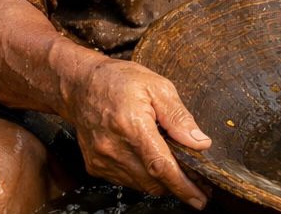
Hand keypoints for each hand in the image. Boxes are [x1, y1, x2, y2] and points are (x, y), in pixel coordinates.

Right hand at [64, 57, 212, 208]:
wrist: (80, 86)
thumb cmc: (119, 81)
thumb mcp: (158, 87)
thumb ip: (179, 117)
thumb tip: (200, 142)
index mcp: (132, 126)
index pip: (160, 166)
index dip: (182, 186)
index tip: (199, 198)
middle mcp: (114, 148)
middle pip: (153, 181)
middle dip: (177, 186)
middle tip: (197, 182)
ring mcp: (102, 159)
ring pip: (141, 184)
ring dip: (160, 181)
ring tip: (175, 168)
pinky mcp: (95, 166)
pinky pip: (126, 180)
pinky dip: (143, 176)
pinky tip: (150, 160)